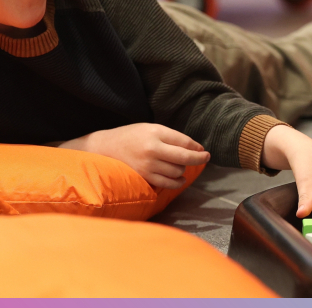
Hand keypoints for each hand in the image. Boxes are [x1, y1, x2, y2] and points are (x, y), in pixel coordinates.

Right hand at [58, 123, 210, 189]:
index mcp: (154, 133)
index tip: (203, 150)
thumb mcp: (150, 129)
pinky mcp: (144, 177)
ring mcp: (148, 165)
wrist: (105, 148)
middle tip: (206, 158)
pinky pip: (168, 183)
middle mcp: (152, 150)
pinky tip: (180, 178)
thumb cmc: (131, 136)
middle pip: (184, 158)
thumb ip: (172, 137)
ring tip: (181, 165)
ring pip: (178, 171)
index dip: (197, 147)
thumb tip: (195, 148)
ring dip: (184, 169)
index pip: (184, 142)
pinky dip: (177, 182)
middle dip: (199, 159)